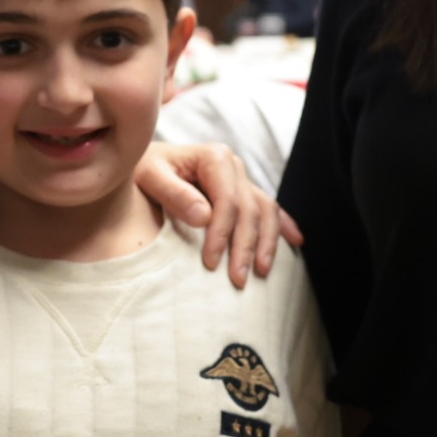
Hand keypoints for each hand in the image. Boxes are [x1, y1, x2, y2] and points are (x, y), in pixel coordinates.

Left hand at [135, 140, 303, 286]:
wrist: (141, 163)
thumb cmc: (142, 171)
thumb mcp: (149, 177)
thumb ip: (174, 194)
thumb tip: (204, 216)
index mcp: (213, 157)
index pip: (227, 200)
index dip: (223, 233)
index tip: (211, 263)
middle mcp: (233, 165)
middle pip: (249, 209)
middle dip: (245, 246)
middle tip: (237, 279)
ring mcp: (241, 179)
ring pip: (266, 210)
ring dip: (267, 243)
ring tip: (261, 272)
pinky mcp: (244, 192)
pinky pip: (271, 208)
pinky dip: (283, 225)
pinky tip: (296, 242)